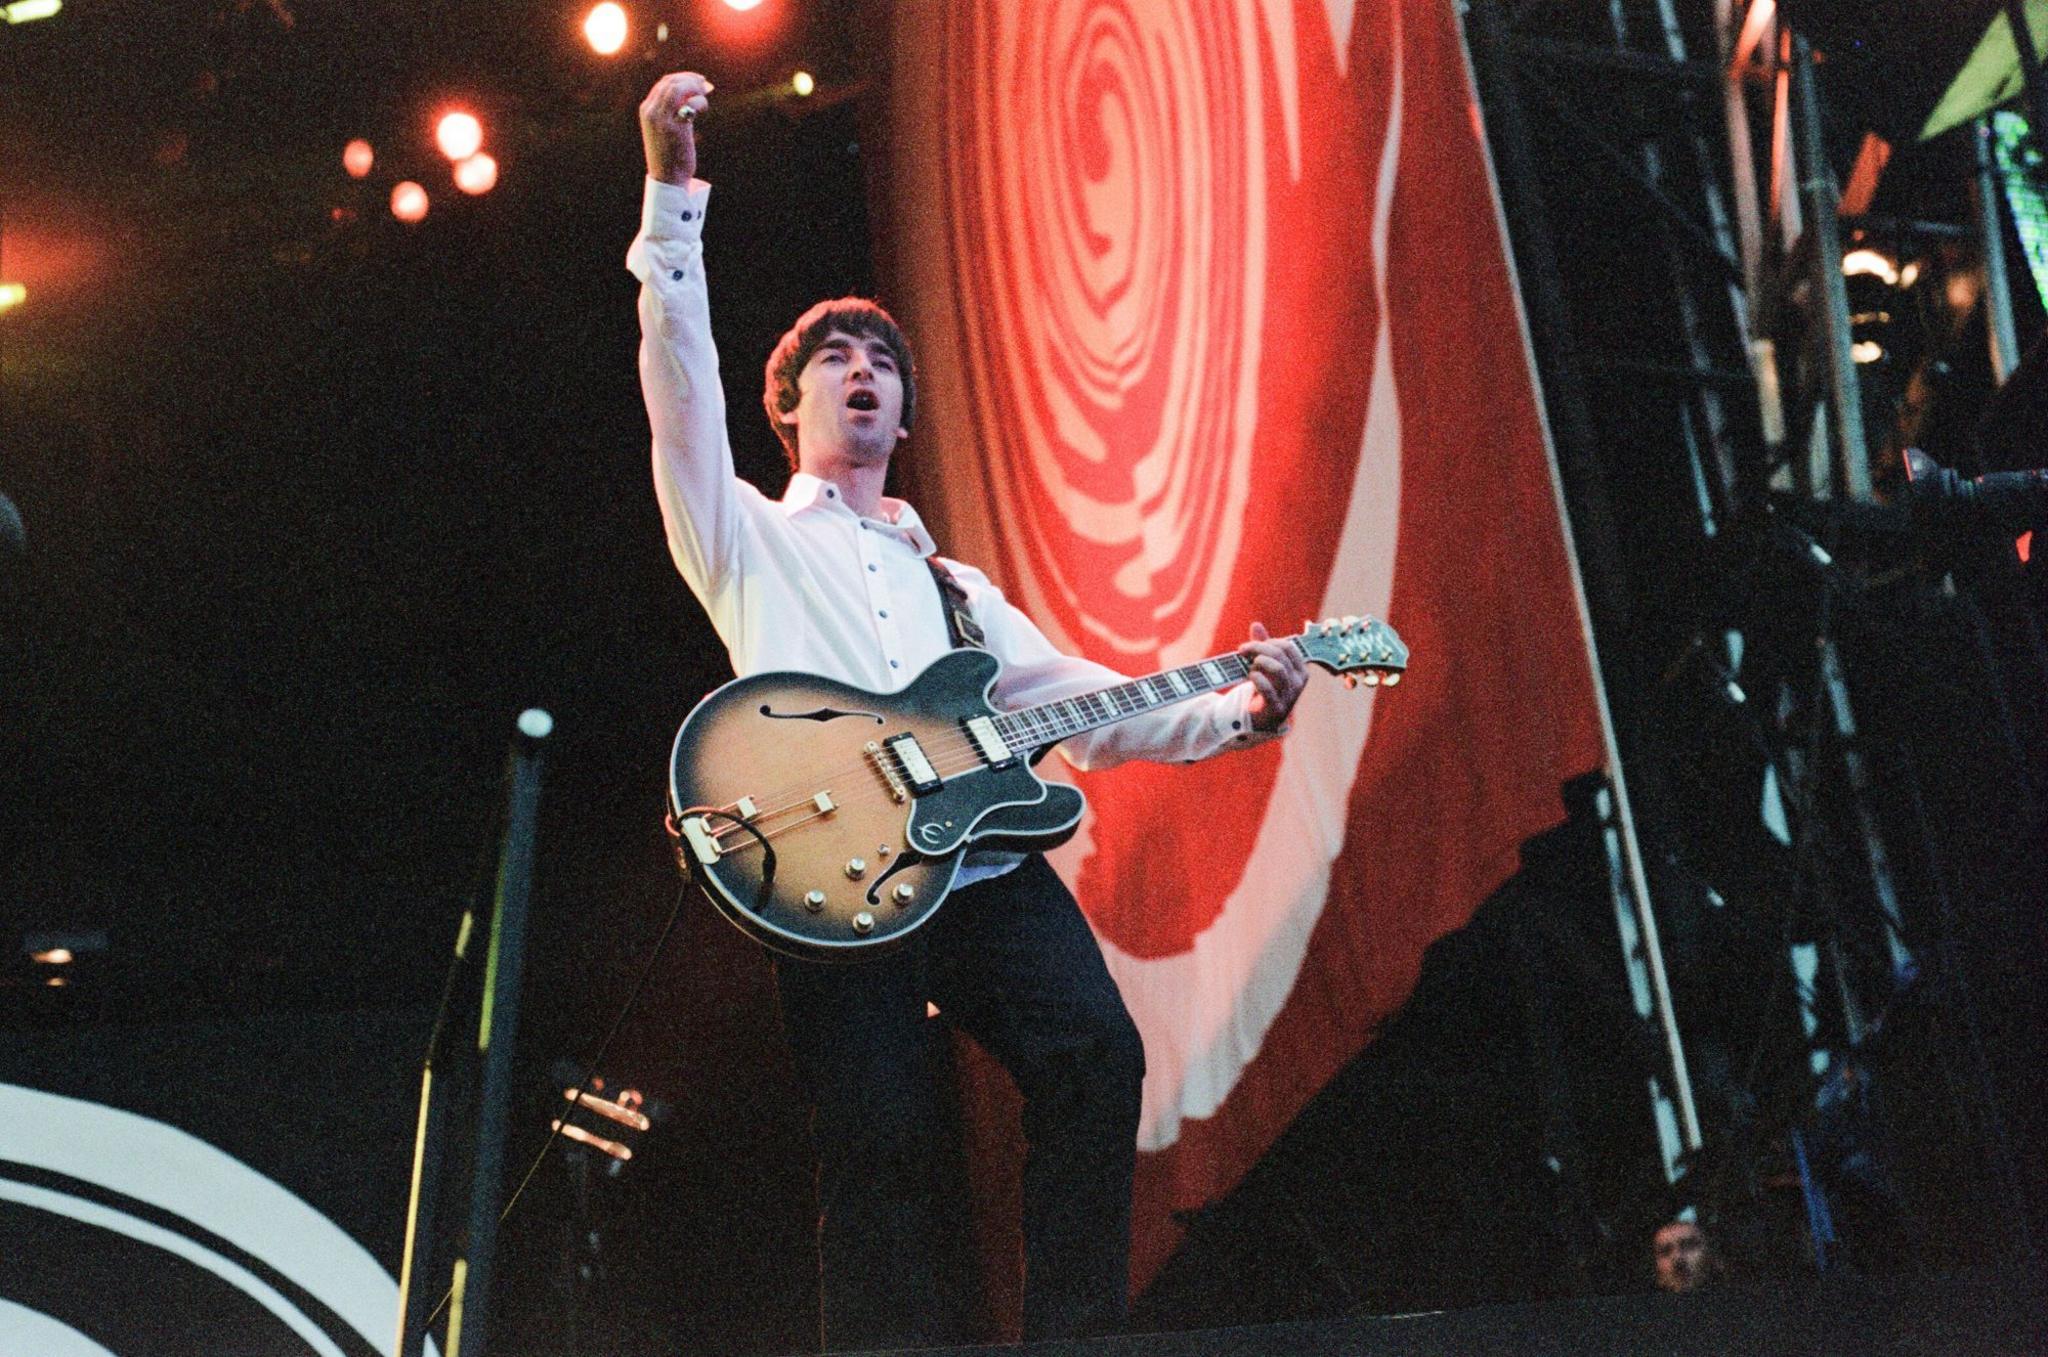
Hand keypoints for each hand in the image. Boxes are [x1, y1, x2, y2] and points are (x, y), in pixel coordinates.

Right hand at [640, 71, 712, 186]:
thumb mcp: (666, 128)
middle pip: (672, 82)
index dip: (683, 77)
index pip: (664, 83)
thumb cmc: (670, 154)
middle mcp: (651, 112)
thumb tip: (693, 94)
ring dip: (695, 87)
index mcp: (646, 110)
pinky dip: (699, 101)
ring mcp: (661, 119)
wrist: (667, 178)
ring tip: (706, 94)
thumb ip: (673, 111)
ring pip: (678, 89)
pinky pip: (689, 105)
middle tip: (706, 86)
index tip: (698, 81)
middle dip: (691, 79)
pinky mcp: (675, 128)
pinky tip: (703, 109)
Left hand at [1240, 622, 1307, 732]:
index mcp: (1300, 669)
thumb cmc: (1265, 689)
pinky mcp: (1277, 708)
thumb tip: (1256, 625)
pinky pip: (1268, 689)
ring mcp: (1290, 696)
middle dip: (1258, 649)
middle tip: (1242, 651)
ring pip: (1278, 669)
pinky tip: (1250, 676)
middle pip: (1280, 655)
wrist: (1261, 719)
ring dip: (1259, 663)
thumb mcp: (1264, 666)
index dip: (1267, 642)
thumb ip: (1262, 646)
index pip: (1288, 647)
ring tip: (1249, 667)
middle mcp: (1298, 682)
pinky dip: (1257, 678)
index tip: (1250, 645)